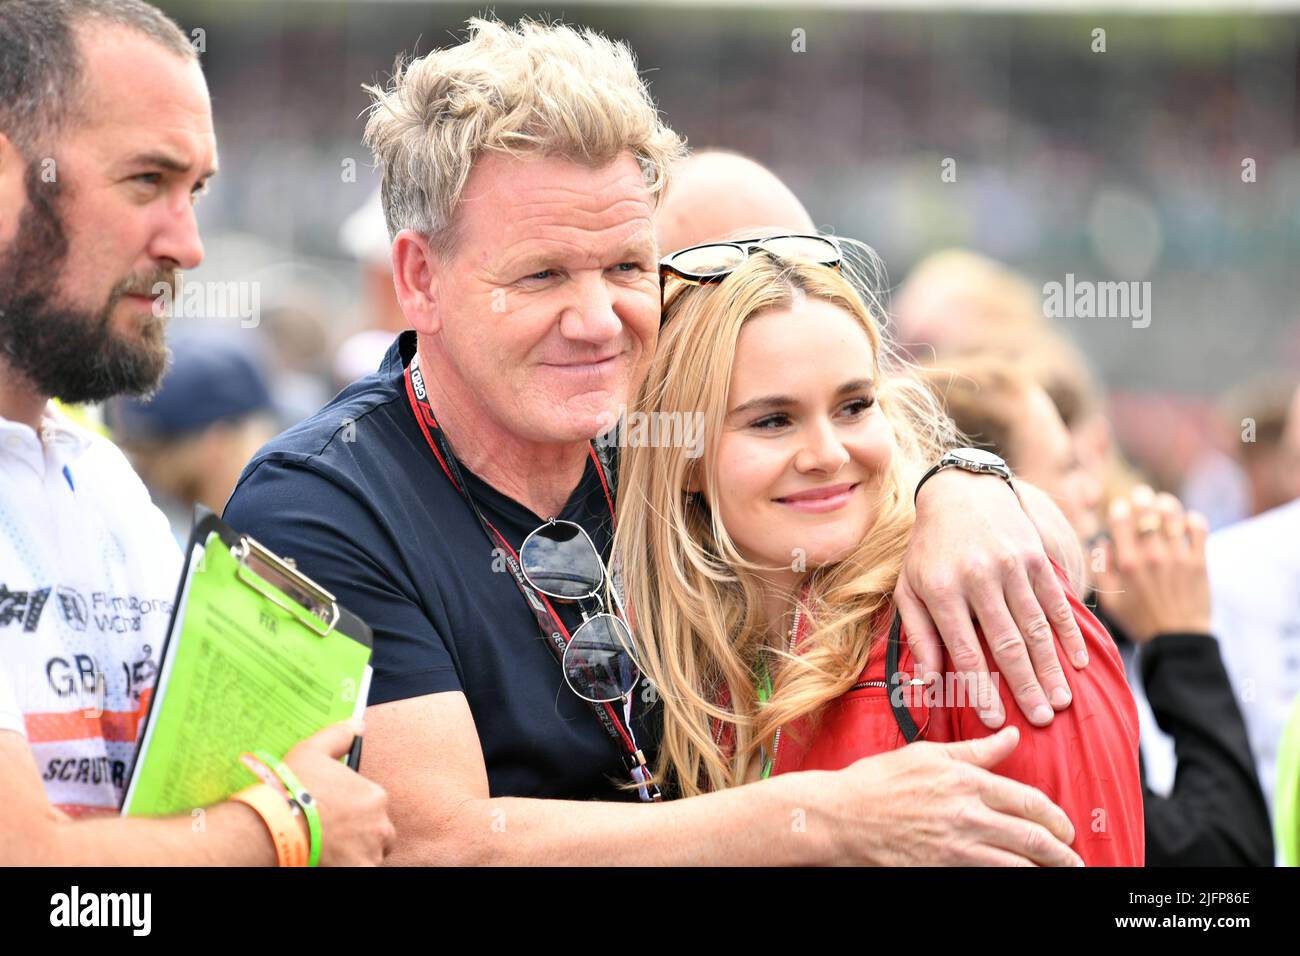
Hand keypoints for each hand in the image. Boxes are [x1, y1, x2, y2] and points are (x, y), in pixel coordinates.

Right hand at [283, 721, 395, 865]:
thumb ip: (339, 736)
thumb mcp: (313, 750)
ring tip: (330, 849)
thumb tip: (357, 725)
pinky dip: (349, 865)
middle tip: (334, 834)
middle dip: (362, 834)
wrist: (275, 827)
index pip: (374, 805)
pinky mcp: (360, 870)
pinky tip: (330, 860)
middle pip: (378, 832)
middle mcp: (379, 825)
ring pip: (370, 854)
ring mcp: (370, 852)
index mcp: (374, 796)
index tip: (334, 814)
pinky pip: (362, 868)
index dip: (353, 810)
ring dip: (356, 853)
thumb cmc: (293, 789)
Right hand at [833, 726, 1082, 865]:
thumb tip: (1011, 737)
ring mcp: (956, 848)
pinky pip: (990, 880)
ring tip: (1060, 875)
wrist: (840, 816)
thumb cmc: (878, 781)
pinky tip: (1021, 881)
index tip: (1065, 828)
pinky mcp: (943, 870)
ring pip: (1018, 865)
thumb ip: (975, 751)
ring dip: (1045, 872)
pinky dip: (1012, 881)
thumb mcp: (927, 754)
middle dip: (1062, 853)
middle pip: (1033, 838)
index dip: (1055, 818)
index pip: (1029, 801)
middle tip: (1074, 860)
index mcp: (966, 781)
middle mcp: (968, 815)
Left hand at [897, 469, 1086, 729]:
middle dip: (1026, 686)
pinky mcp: (1035, 558)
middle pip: (1007, 644)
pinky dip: (1069, 634)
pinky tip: (1079, 662)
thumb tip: (929, 682)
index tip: (995, 720)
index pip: (965, 651)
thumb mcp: (910, 588)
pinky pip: (1056, 603)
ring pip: (1036, 627)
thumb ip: (919, 635)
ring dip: (1051, 668)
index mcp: (942, 591)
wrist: (961, 492)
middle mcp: (978, 579)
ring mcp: (1011, 566)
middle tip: (1042, 719)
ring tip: (1061, 701)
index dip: (981, 690)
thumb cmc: (929, 550)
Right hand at [1095, 486, 1210, 643]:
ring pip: (1172, 515)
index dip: (1120, 508)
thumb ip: (1101, 569)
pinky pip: (1197, 529)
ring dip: (1166, 504)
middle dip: (1143, 497)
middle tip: (1142, 495)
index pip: (1122, 521)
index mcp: (1127, 564)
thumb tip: (1102, 543)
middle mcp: (1151, 557)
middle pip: (1147, 512)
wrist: (1176, 639)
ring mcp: (1177, 558)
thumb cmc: (1140, 619)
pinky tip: (1186, 521)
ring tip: (1164, 504)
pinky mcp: (1198, 562)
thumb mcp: (1109, 599)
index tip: (1120, 508)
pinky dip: (1192, 519)